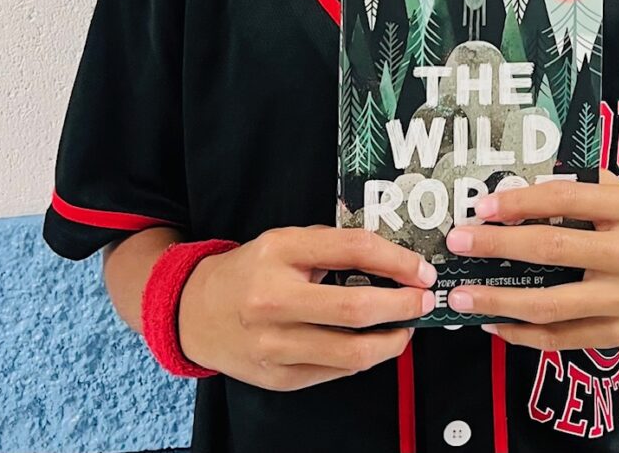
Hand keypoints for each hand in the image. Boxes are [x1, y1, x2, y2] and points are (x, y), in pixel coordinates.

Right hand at [177, 225, 436, 390]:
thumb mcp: (286, 241)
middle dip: (402, 306)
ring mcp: (275, 345)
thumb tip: (391, 256)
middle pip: (355, 309)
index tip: (420, 270)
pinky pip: (335, 372)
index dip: (396, 260)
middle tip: (423, 301)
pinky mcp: (279, 378)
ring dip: (392, 341)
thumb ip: (332, 245)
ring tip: (405, 327)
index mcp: (280, 254)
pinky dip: (363, 358)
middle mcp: (274, 300)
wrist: (195, 312)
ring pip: (351, 353)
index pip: (353, 250)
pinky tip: (373, 343)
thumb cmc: (250, 271)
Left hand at [443, 168, 618, 349]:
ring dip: (499, 301)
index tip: (483, 206)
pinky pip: (563, 338)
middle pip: (553, 250)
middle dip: (498, 246)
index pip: (566, 201)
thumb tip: (522, 182)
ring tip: (462, 296)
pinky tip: (495, 325)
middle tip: (458, 243)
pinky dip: (523, 335)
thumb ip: (583, 187)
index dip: (522, 202)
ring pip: (552, 305)